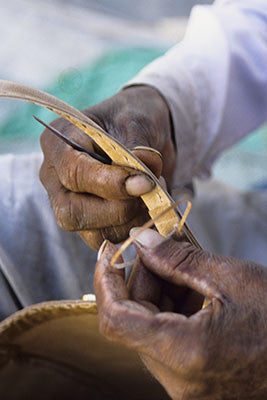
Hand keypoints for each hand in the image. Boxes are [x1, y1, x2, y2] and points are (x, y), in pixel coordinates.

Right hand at [40, 86, 174, 248]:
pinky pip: (107, 238)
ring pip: (91, 232)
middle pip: (71, 212)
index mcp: (58, 142)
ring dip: (130, 219)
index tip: (143, 182)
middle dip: (117, 208)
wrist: (144, 131)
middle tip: (147, 190)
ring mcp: (70, 202)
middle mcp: (56, 177)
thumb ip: (137, 149)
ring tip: (152, 192)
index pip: (73, 172)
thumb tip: (141, 176)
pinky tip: (146, 206)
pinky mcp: (90, 220)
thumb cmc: (134, 117)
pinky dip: (132, 228)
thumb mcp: (137, 121)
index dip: (109, 182)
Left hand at [94, 229, 266, 399]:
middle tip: (162, 249)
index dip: (105, 281)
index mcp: (185, 352)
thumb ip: (177, 259)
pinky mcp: (194, 381)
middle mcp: (178, 379)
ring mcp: (186, 385)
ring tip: (188, 269)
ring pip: (148, 329)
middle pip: (134, 320)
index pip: (116, 318)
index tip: (108, 251)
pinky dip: (172, 310)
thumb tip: (141, 240)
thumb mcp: (230, 276)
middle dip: (143, 279)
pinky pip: (166, 340)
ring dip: (160, 293)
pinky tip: (194, 290)